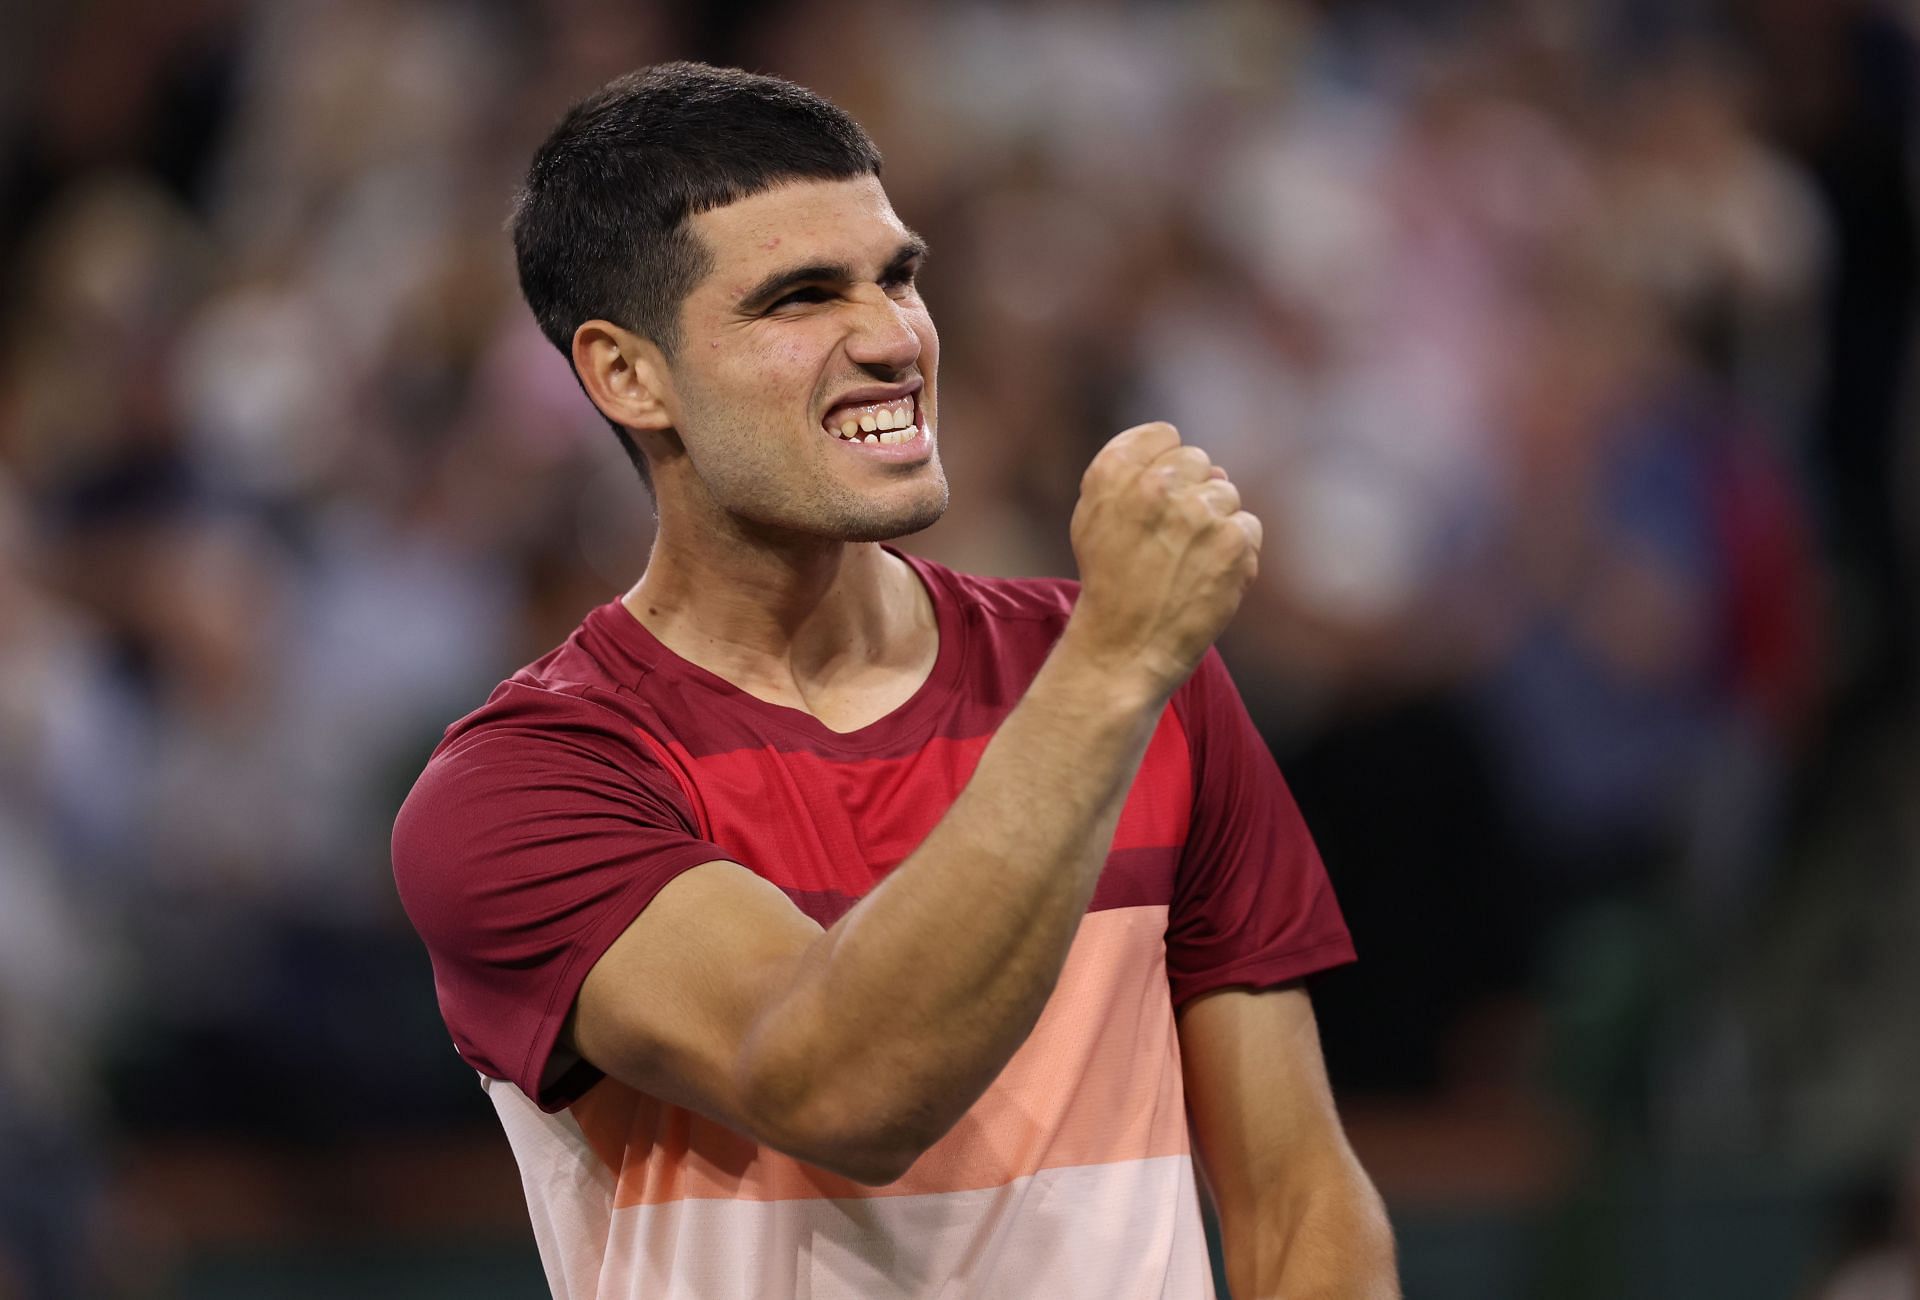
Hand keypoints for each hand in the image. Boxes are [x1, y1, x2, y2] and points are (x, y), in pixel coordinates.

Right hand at [1063, 422, 1261, 698]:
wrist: (1124, 648)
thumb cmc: (1109, 582)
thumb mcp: (1092, 517)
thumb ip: (1130, 473)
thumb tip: (1205, 466)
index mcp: (1115, 472)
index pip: (1164, 436)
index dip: (1163, 467)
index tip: (1156, 500)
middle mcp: (1157, 485)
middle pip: (1199, 461)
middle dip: (1191, 494)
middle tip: (1170, 540)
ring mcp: (1200, 512)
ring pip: (1226, 494)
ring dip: (1214, 524)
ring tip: (1186, 563)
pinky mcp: (1234, 541)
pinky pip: (1248, 526)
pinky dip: (1235, 552)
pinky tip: (1207, 576)